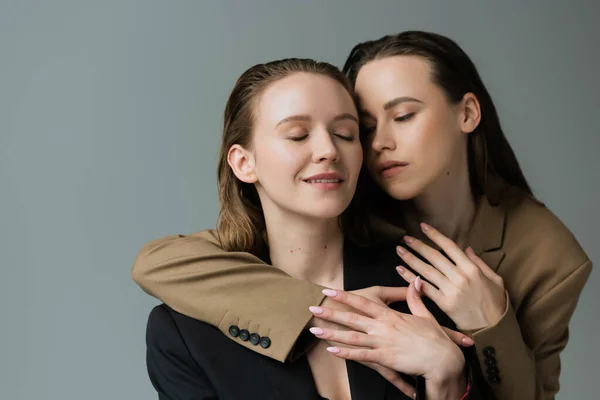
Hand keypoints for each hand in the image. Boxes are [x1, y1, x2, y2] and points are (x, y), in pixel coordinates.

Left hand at [308, 280, 466, 398]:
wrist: (442, 358)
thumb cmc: (434, 337)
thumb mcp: (424, 314)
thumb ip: (414, 297)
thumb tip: (415, 280)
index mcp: (390, 315)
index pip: (362, 302)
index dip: (344, 296)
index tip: (329, 290)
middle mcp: (382, 327)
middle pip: (352, 318)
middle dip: (331, 313)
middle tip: (313, 308)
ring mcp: (382, 343)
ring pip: (351, 338)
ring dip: (332, 334)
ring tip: (315, 330)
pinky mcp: (384, 358)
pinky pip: (361, 356)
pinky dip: (346, 353)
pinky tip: (333, 351)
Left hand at [396, 222, 506, 329]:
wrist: (493, 328)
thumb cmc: (495, 303)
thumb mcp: (494, 279)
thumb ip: (479, 262)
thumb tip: (466, 248)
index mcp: (471, 268)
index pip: (449, 246)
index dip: (435, 235)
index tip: (423, 227)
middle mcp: (460, 277)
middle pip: (434, 257)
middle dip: (418, 245)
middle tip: (405, 238)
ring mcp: (451, 290)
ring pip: (426, 270)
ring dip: (410, 259)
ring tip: (399, 251)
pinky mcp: (444, 303)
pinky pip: (424, 288)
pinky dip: (410, 279)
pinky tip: (401, 271)